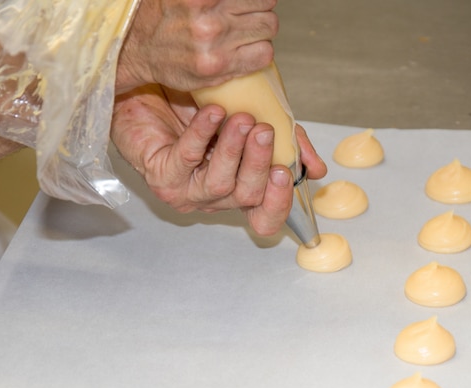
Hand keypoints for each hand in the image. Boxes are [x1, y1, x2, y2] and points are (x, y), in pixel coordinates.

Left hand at [111, 85, 326, 235]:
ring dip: (233, 150)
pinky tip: (212, 114)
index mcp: (240, 189)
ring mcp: (188, 191)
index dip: (278, 204)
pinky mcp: (161, 175)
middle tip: (264, 131)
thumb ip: (287, 143)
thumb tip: (316, 169)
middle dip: (259, 164)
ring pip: (219, 183)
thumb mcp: (257, 120)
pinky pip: (187, 158)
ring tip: (241, 119)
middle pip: (247, 196)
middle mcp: (215, 198)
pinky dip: (203, 134)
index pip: (264, 217)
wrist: (154, 88)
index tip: (285, 174)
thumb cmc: (205, 109)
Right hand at [116, 0, 277, 93]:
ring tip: (244, 30)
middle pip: (266, 2)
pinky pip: (264, 54)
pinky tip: (246, 49)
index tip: (247, 1)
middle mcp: (208, 17)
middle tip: (245, 12)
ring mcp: (215, 44)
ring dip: (261, 28)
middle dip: (259, 6)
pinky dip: (260, 51)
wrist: (136, 50)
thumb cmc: (161, 14)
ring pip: (268, 27)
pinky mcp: (219, 67)